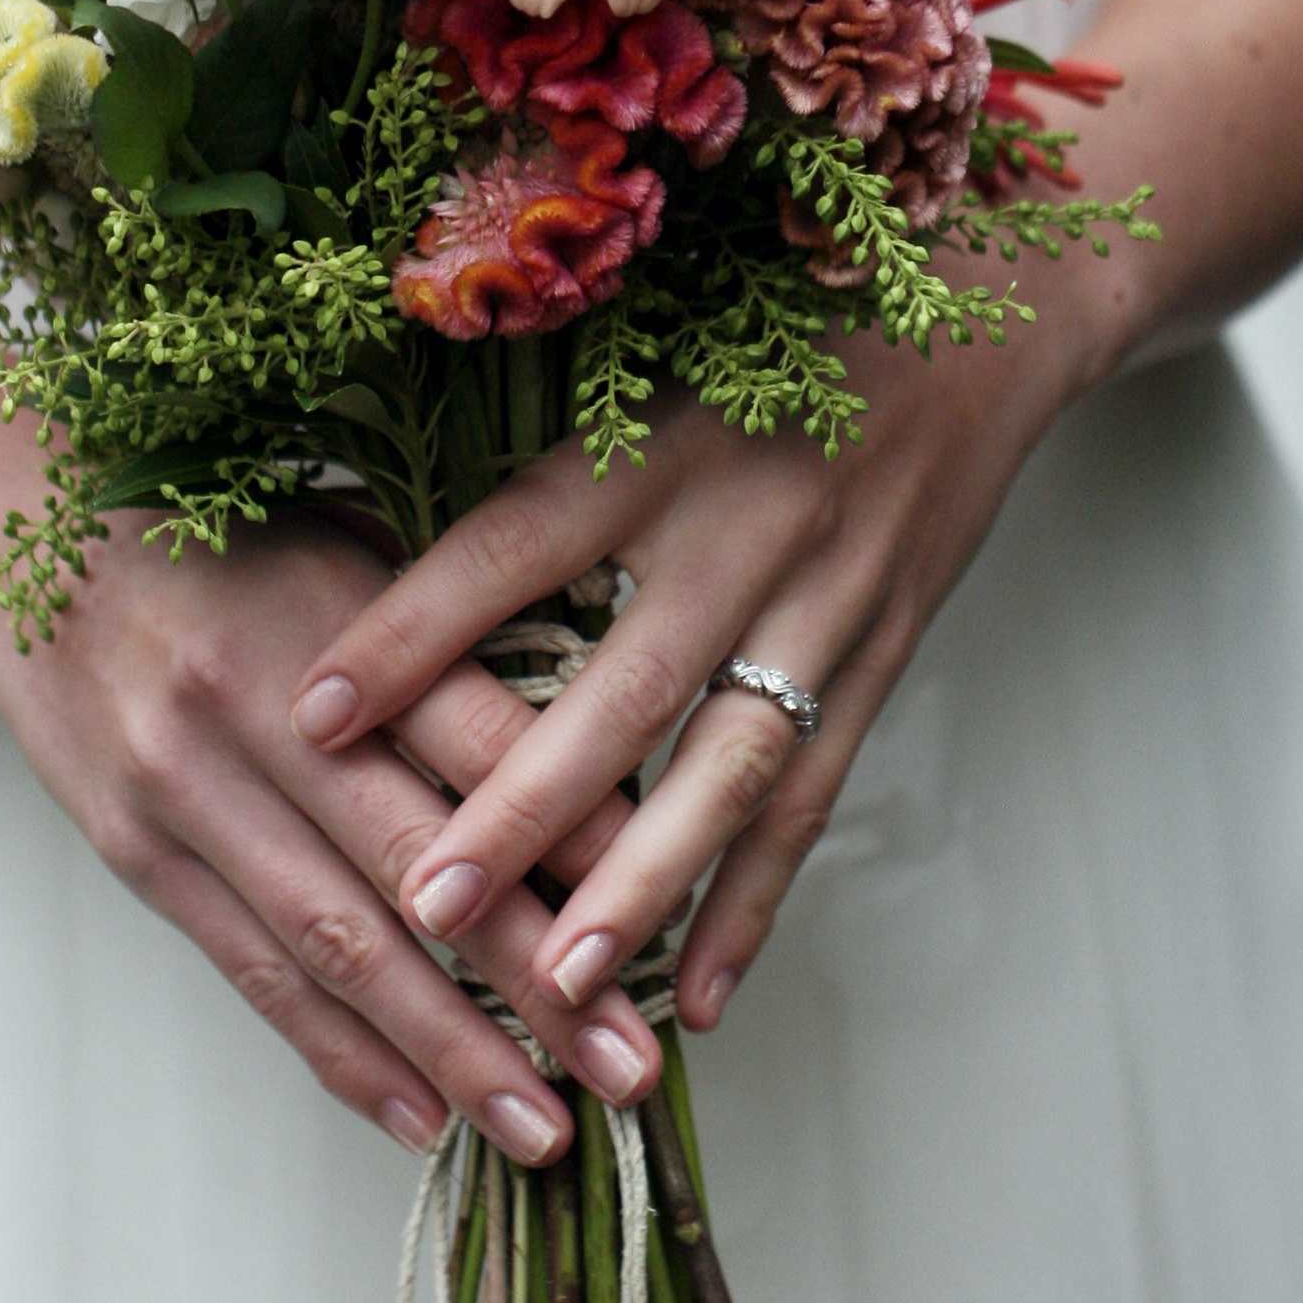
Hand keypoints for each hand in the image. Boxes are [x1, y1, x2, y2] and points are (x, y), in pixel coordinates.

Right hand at [0, 501, 665, 1163]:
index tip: (673, 920)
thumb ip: (462, 640)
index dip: (583, 840)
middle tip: (632, 1068)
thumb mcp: (352, 544)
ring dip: (448, 1052)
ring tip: (542, 1128)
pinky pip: (255, 973)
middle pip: (422, 867)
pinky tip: (418, 1120)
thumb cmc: (219, 529)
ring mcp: (187, 793)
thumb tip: (605, 757)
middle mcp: (258, 713)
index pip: (485, 744)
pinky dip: (341, 1055)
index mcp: (336, 618)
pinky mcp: (139, 854)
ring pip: (338, 946)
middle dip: (537, 982)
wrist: (8, 521)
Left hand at [289, 326, 1068, 1039]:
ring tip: (562, 983)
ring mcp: (830, 598)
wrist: (987, 307)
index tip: (314, 713)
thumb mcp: (654, 350)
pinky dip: (755, 900)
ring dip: (644, 884)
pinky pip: (814, 794)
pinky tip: (698, 996)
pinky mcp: (885, 652)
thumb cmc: (777, 320)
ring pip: (728, 765)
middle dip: (522, 807)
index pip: (515, 545)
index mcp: (659, 439)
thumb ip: (539, 447)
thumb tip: (367, 523)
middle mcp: (747, 525)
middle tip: (426, 904)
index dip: (415, 629)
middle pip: (624, 687)